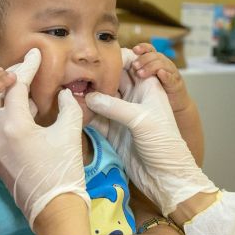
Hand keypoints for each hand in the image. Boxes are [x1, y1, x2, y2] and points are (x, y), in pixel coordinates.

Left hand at [0, 48, 89, 226]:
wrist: (53, 210)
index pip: (17, 86)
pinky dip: (8, 113)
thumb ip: (68, 106)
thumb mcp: (69, 132)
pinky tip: (22, 109)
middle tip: (28, 65)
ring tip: (24, 83)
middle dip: (14, 78)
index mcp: (14, 125)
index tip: (35, 53)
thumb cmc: (64, 171)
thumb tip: (64, 94)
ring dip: (9, 95)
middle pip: (1, 96)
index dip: (27, 67)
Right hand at [85, 64, 216, 215]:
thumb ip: (115, 107)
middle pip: (112, 79)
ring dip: (87, 95)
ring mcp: (122, 115)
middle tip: (74, 72)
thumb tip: (89, 96)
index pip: (131, 63)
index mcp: (148, 88)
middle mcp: (134, 98)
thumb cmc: (165, 145)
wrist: (166, 178)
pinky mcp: (113, 132)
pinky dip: (85, 114)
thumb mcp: (142, 120)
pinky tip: (72, 109)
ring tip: (68, 89)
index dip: (115, 57)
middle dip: (95, 75)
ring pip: (101, 98)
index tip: (94, 56)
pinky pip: (96, 118)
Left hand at [130, 43, 190, 113]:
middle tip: (134, 66)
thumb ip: (132, 74)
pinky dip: (166, 75)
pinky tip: (160, 74)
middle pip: (155, 55)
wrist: (173, 105)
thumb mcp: (142, 80)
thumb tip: (114, 70)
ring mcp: (171, 72)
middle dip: (143, 59)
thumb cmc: (154, 92)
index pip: (149, 49)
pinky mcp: (176, 83)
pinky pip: (172, 77)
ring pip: (162, 64)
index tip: (133, 50)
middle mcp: (163, 63)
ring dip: (151, 67)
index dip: (142, 48)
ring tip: (141, 74)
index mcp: (154, 61)